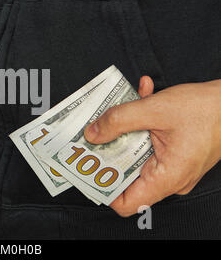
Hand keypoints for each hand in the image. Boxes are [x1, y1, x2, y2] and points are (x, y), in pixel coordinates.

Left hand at [84, 76, 220, 216]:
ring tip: (119, 107)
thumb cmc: (208, 109)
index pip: (126, 202)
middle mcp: (169, 177)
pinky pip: (149, 142)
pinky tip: (142, 94)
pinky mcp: (173, 153)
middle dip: (108, 151)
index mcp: (167, 177)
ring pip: (136, 154)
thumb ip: (119, 121)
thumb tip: (92, 134)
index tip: (87, 167)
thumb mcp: (156, 109)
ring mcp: (172, 165)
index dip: (104, 187)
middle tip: (94, 133)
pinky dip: (141, 121)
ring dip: (125, 129)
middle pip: (126, 175)